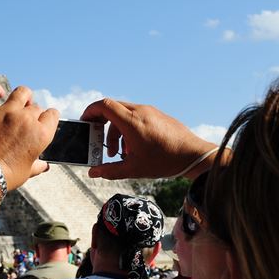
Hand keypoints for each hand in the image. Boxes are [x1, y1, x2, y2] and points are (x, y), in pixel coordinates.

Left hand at [0, 84, 58, 190]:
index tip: (44, 121)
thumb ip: (38, 165)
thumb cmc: (7, 176)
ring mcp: (7, 113)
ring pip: (21, 92)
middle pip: (36, 107)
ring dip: (24, 95)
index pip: (52, 115)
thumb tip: (44, 166)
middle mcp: (27, 120)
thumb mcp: (27, 171)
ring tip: (21, 101)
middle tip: (26, 122)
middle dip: (33, 113)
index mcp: (41, 134)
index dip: (48, 118)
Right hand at [81, 98, 218, 179]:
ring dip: (116, 130)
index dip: (90, 111)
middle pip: (112, 109)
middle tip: (99, 142)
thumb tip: (93, 173)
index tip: (85, 122)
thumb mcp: (133, 169)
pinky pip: (136, 116)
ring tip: (119, 153)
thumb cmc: (165, 161)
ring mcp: (150, 111)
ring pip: (124, 114)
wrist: (193, 155)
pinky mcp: (157, 115)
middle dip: (102, 126)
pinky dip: (128, 128)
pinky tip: (133, 147)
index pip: (103, 105)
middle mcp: (140, 111)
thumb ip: (110, 170)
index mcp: (131, 122)